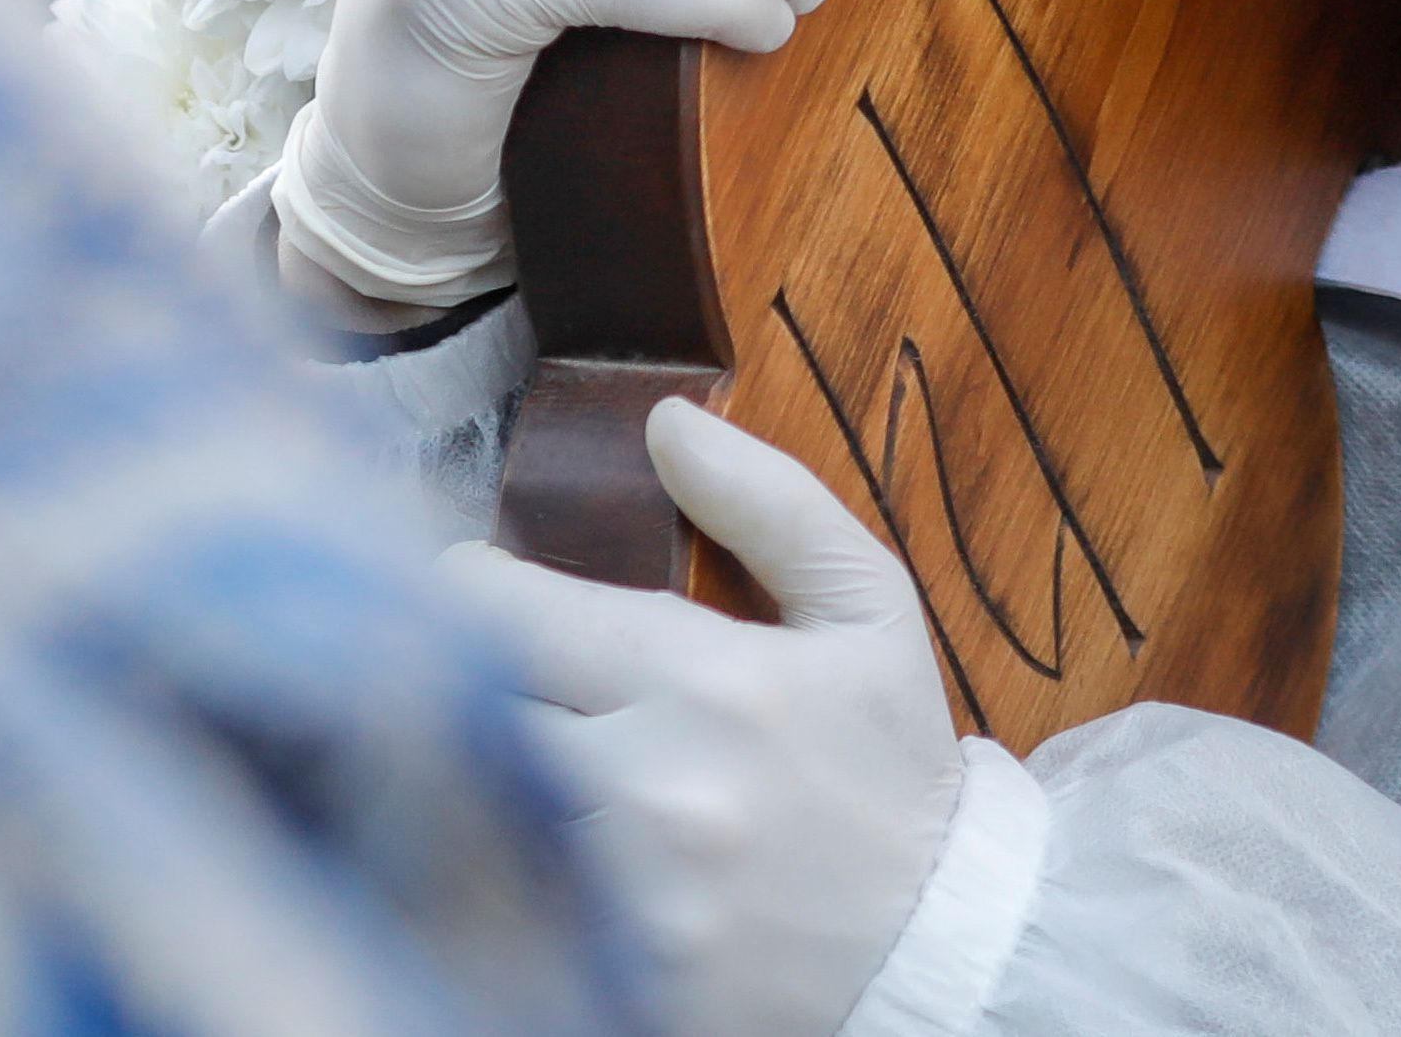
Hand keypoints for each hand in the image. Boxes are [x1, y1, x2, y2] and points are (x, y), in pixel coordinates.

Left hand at [447, 399, 964, 1036]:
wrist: (936, 955)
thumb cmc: (889, 770)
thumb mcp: (868, 610)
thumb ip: (769, 503)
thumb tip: (662, 420)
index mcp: (705, 680)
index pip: (497, 611)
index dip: (466, 593)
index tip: (479, 593)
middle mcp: (652, 787)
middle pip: (465, 711)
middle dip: (463, 683)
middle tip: (484, 675)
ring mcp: (625, 898)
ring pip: (469, 811)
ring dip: (473, 777)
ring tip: (508, 761)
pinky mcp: (613, 980)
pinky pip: (501, 908)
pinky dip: (500, 872)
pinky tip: (534, 853)